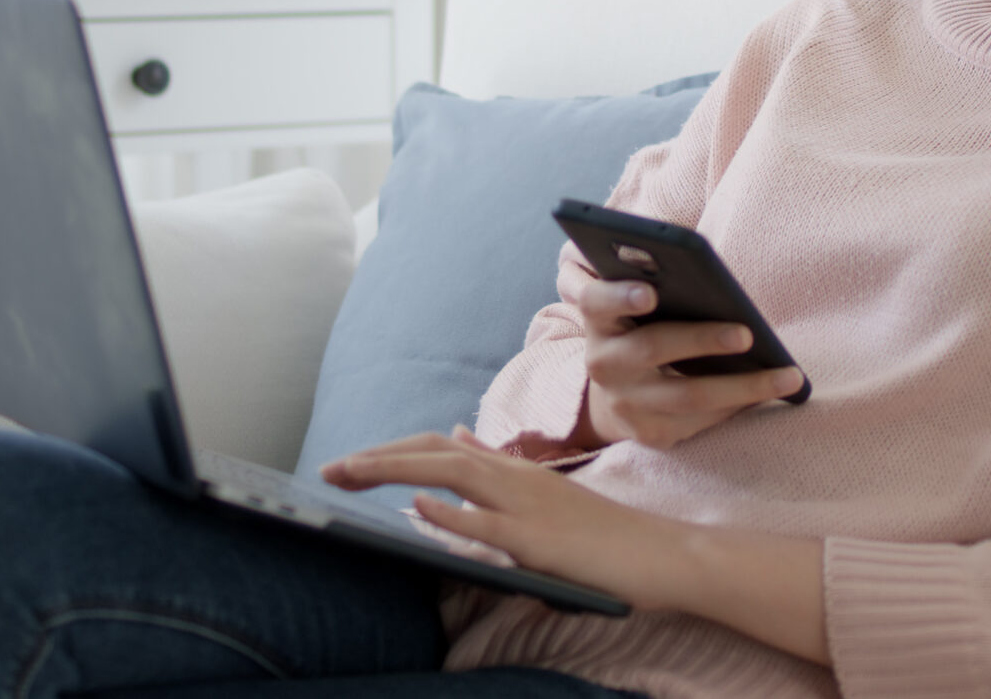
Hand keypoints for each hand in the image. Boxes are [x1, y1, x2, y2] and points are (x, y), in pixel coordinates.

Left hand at [320, 427, 693, 610]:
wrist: (663, 555)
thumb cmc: (602, 535)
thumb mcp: (542, 493)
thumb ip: (497, 466)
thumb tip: (454, 435)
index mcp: (513, 470)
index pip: (438, 448)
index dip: (389, 451)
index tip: (346, 463)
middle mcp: (516, 478)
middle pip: (435, 453)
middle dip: (376, 458)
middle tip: (327, 471)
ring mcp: (528, 507)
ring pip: (453, 475)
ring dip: (396, 471)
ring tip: (350, 475)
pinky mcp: (540, 541)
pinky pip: (489, 525)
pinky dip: (452, 514)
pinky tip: (420, 508)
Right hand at [570, 277, 805, 450]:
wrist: (619, 395)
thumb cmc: (645, 332)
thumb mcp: (639, 311)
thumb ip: (660, 292)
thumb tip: (717, 286)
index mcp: (600, 320)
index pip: (597, 301)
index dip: (620, 296)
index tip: (650, 292)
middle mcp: (604, 364)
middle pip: (652, 348)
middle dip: (702, 340)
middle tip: (747, 334)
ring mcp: (625, 404)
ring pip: (689, 395)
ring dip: (744, 386)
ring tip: (787, 376)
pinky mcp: (650, 433)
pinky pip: (701, 420)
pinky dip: (738, 405)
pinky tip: (771, 394)